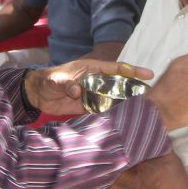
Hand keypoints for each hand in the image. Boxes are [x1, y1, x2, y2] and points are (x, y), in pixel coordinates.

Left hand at [24, 59, 154, 115]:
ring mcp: (92, 94)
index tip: (148, 74)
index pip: (116, 68)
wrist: (36, 94)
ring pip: (112, 98)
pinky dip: (111, 114)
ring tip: (141, 110)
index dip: (132, 70)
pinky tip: (121, 119)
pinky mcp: (87, 106)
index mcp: (91, 69)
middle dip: (134, 88)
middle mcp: (95, 81)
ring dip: (124, 103)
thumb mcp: (56, 80)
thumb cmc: (47, 80)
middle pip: (119, 84)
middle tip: (150, 96)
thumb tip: (77, 90)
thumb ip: (66, 83)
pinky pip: (102, 110)